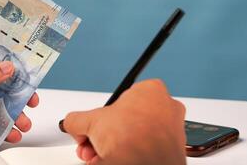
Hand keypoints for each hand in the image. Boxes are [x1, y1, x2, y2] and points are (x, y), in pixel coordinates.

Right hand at [63, 79, 185, 164]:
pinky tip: (117, 159)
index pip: (118, 99)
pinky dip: (131, 154)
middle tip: (94, 143)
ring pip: (135, 134)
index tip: (94, 127)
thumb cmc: (134, 140)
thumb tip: (72, 123)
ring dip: (115, 145)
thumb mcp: (92, 122)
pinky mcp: (174, 148)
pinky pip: (146, 147)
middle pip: (125, 119)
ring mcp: (173, 128)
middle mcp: (167, 106)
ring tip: (103, 154)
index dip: (101, 115)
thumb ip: (77, 118)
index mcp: (151, 90)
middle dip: (105, 134)